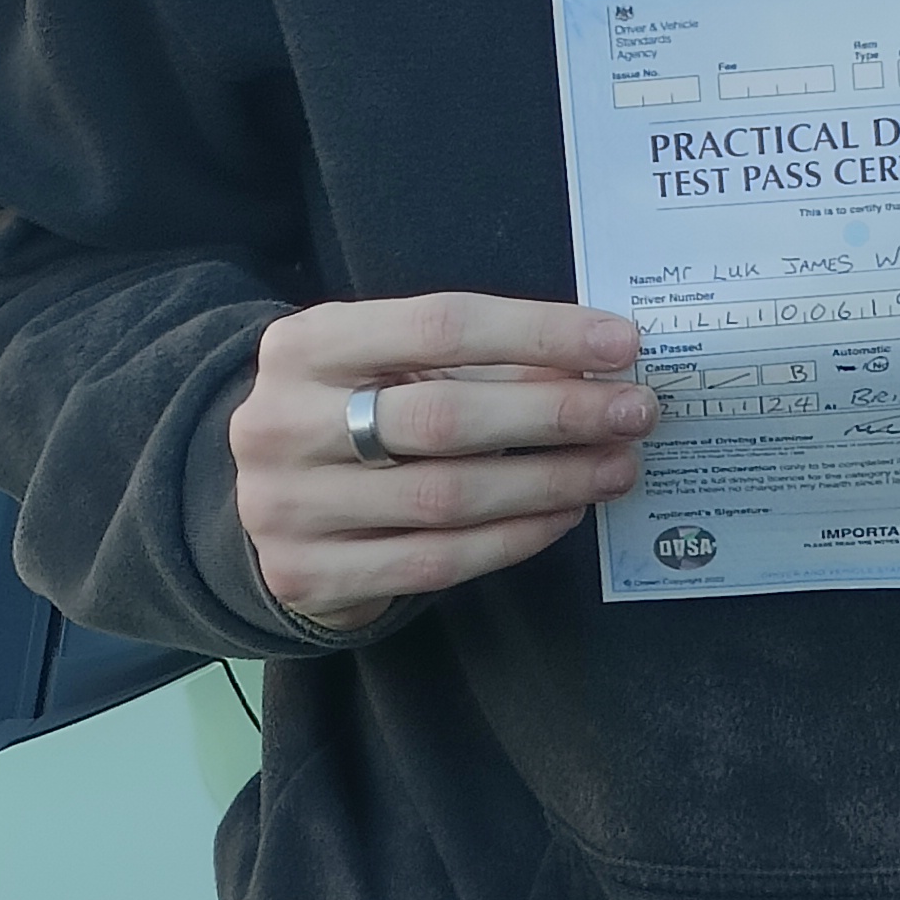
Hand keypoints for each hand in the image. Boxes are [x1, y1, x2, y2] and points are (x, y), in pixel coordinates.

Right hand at [231, 295, 653, 630]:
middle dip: (556, 413)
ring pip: (446, 496)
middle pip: (444, 416)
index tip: (621, 343)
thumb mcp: (389, 367)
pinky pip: (435, 560)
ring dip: (549, 482)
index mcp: (303, 345)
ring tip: (615, 467)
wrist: (264, 500)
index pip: (440, 325)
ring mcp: (287, 505)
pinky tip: (563, 516)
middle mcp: (281, 422)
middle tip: (635, 412)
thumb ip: (476, 364)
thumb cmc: (349, 417)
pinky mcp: (307, 574)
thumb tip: (596, 365)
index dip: (539, 333)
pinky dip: (513, 538)